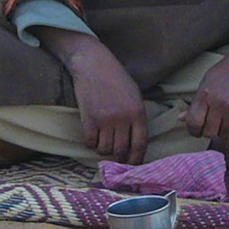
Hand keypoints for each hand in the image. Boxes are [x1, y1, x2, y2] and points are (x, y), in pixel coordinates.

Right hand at [37, 28, 148, 164]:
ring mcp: (105, 119)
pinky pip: (89, 142)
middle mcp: (122, 118)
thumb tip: (135, 142)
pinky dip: (90, 143)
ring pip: (104, 149)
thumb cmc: (116, 78)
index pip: (140, 144)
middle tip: (115, 157)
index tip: (133, 164)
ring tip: (102, 141)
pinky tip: (92, 135)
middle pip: (121, 150)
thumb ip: (136, 117)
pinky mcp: (88, 119)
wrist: (93, 64)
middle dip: (118, 158)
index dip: (137, 159)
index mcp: (138, 112)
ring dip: (103, 149)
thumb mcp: (134, 95)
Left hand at [182, 11, 228, 140]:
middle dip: (208, 131)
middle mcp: (220, 103)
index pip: (194, 123)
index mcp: (205, 95)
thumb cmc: (226, 70)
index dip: (192, 131)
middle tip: (211, 125)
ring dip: (223, 130)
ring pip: (225, 134)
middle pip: (209, 132)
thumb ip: (195, 103)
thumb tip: (181, 118)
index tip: (196, 131)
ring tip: (224, 120)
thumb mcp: (206, 82)